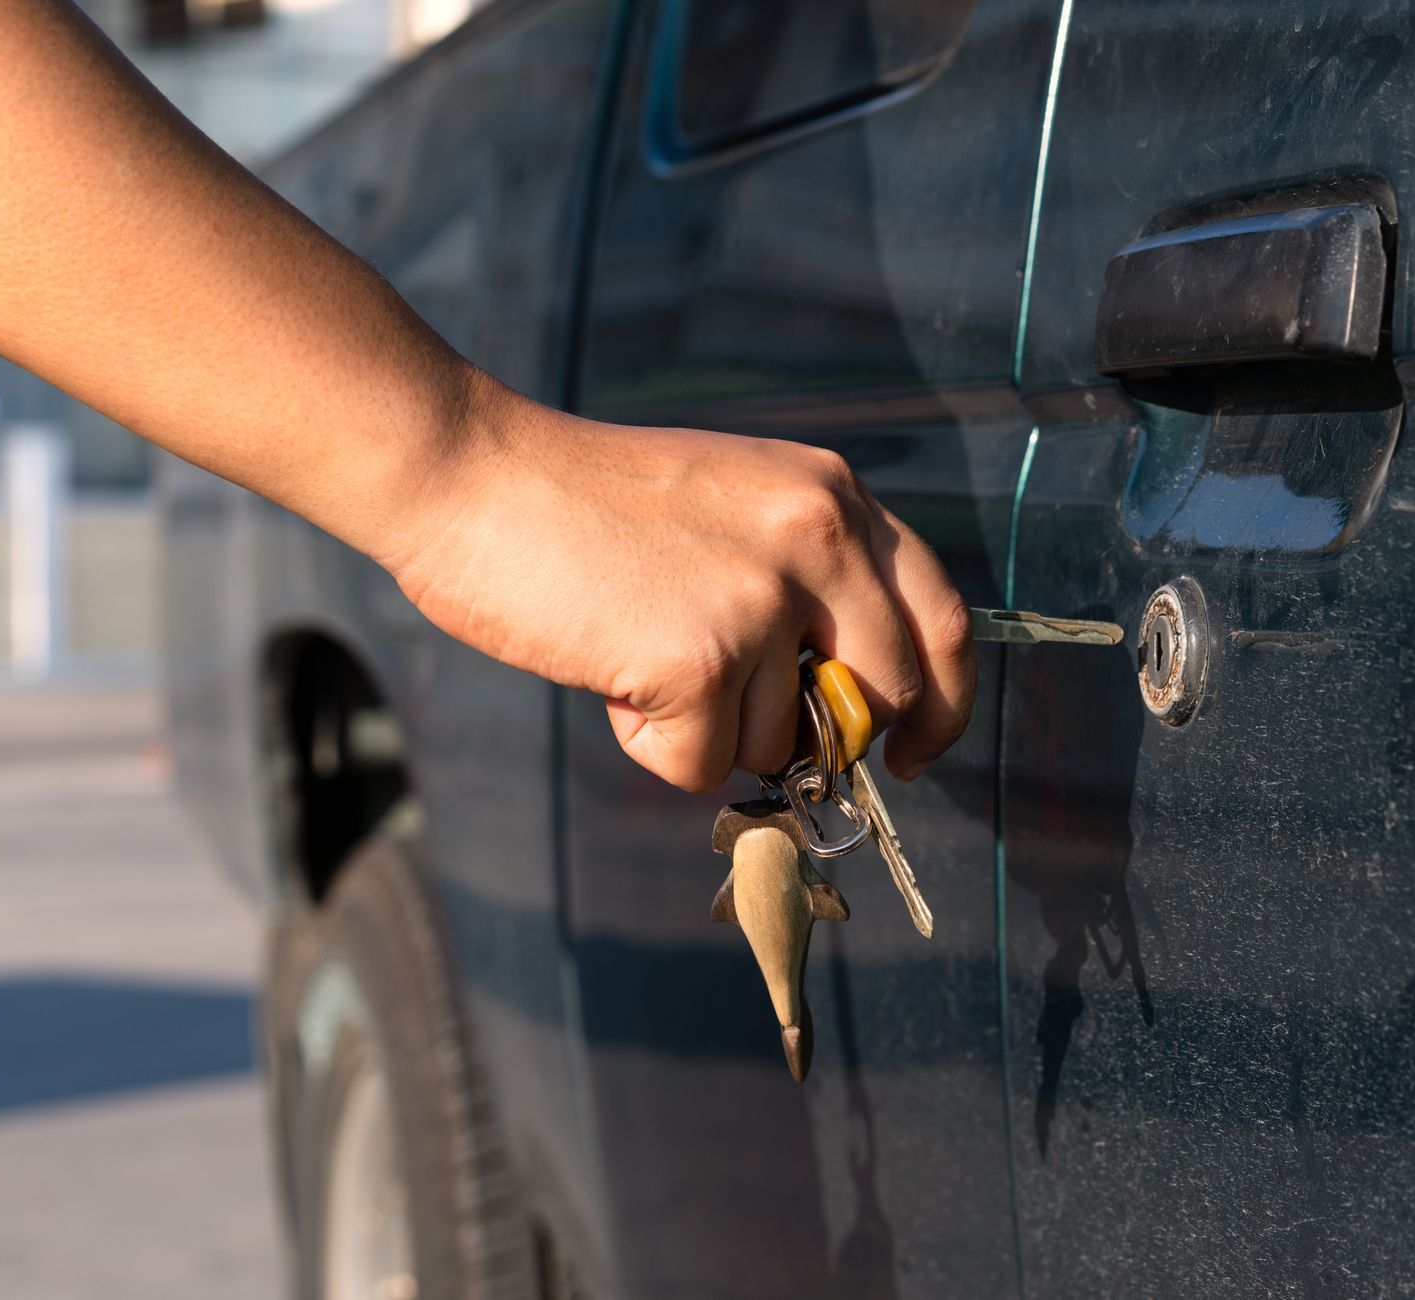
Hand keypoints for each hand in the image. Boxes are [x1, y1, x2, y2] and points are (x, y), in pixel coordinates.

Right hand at [389, 384, 974, 791]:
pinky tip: (611, 675)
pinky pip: (703, 766)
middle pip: (886, 697)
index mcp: (834, 498)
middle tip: (764, 740)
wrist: (470, 472)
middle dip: (832, 741)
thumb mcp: (735, 504)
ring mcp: (763, 601)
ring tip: (640, 654)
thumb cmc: (585, 501)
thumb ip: (805, 581)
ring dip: (711, 730)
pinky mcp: (701, 660)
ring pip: (781, 742)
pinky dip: (652, 746)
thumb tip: (840, 703)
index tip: (914, 747)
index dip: (943, 701)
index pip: (944, 619)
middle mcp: (819, 541)